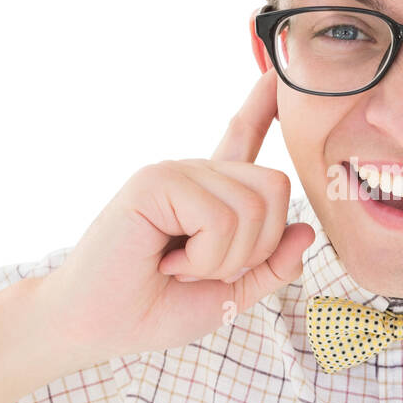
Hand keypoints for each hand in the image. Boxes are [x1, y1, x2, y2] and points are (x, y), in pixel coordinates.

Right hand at [35, 69, 314, 363]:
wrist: (97, 325)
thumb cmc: (154, 308)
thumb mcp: (229, 293)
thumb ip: (271, 266)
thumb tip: (305, 230)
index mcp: (211, 195)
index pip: (243, 139)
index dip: (261, 108)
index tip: (273, 76)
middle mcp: (196, 175)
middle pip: (275, 187)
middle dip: (255, 248)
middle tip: (202, 269)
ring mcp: (176, 172)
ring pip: (252, 207)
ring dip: (223, 259)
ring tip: (179, 266)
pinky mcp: (157, 180)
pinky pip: (219, 218)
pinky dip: (203, 257)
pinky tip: (166, 261)